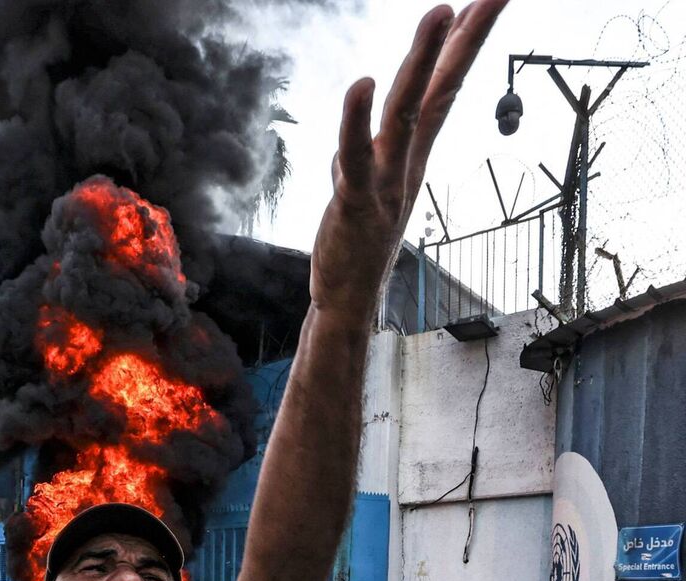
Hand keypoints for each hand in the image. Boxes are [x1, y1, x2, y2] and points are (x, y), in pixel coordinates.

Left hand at [309, 1, 508, 327]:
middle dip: (462, 41)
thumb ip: (365, 151)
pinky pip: (354, 155)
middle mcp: (404, 161)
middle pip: (437, 90)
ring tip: (440, 12)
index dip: (462, 47)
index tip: (484, 2)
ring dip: (422, 62)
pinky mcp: (353, 200)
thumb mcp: (368, 185)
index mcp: (410, 154)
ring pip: (404, 113)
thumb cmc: (358, 241)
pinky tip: (364, 84)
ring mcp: (383, 180)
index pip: (442, 90)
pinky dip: (356, 121)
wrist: (347, 299)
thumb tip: (358, 129)